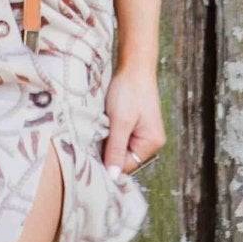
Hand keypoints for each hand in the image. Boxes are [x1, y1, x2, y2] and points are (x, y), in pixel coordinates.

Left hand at [100, 64, 165, 180]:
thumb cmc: (129, 90)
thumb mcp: (120, 121)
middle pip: (123, 158)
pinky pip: (120, 137)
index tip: (90, 153)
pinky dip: (110, 132)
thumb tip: (112, 176)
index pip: (126, 165)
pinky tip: (103, 123)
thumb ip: (116, 149)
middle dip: (108, 149)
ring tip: (99, 127)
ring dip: (108, 140)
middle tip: (93, 137)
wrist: (134, 65)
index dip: (107, 161)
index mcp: (152, 143)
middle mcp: (150, 142)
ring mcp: (143, 133)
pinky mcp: (135, 125)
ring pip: (120, 147)